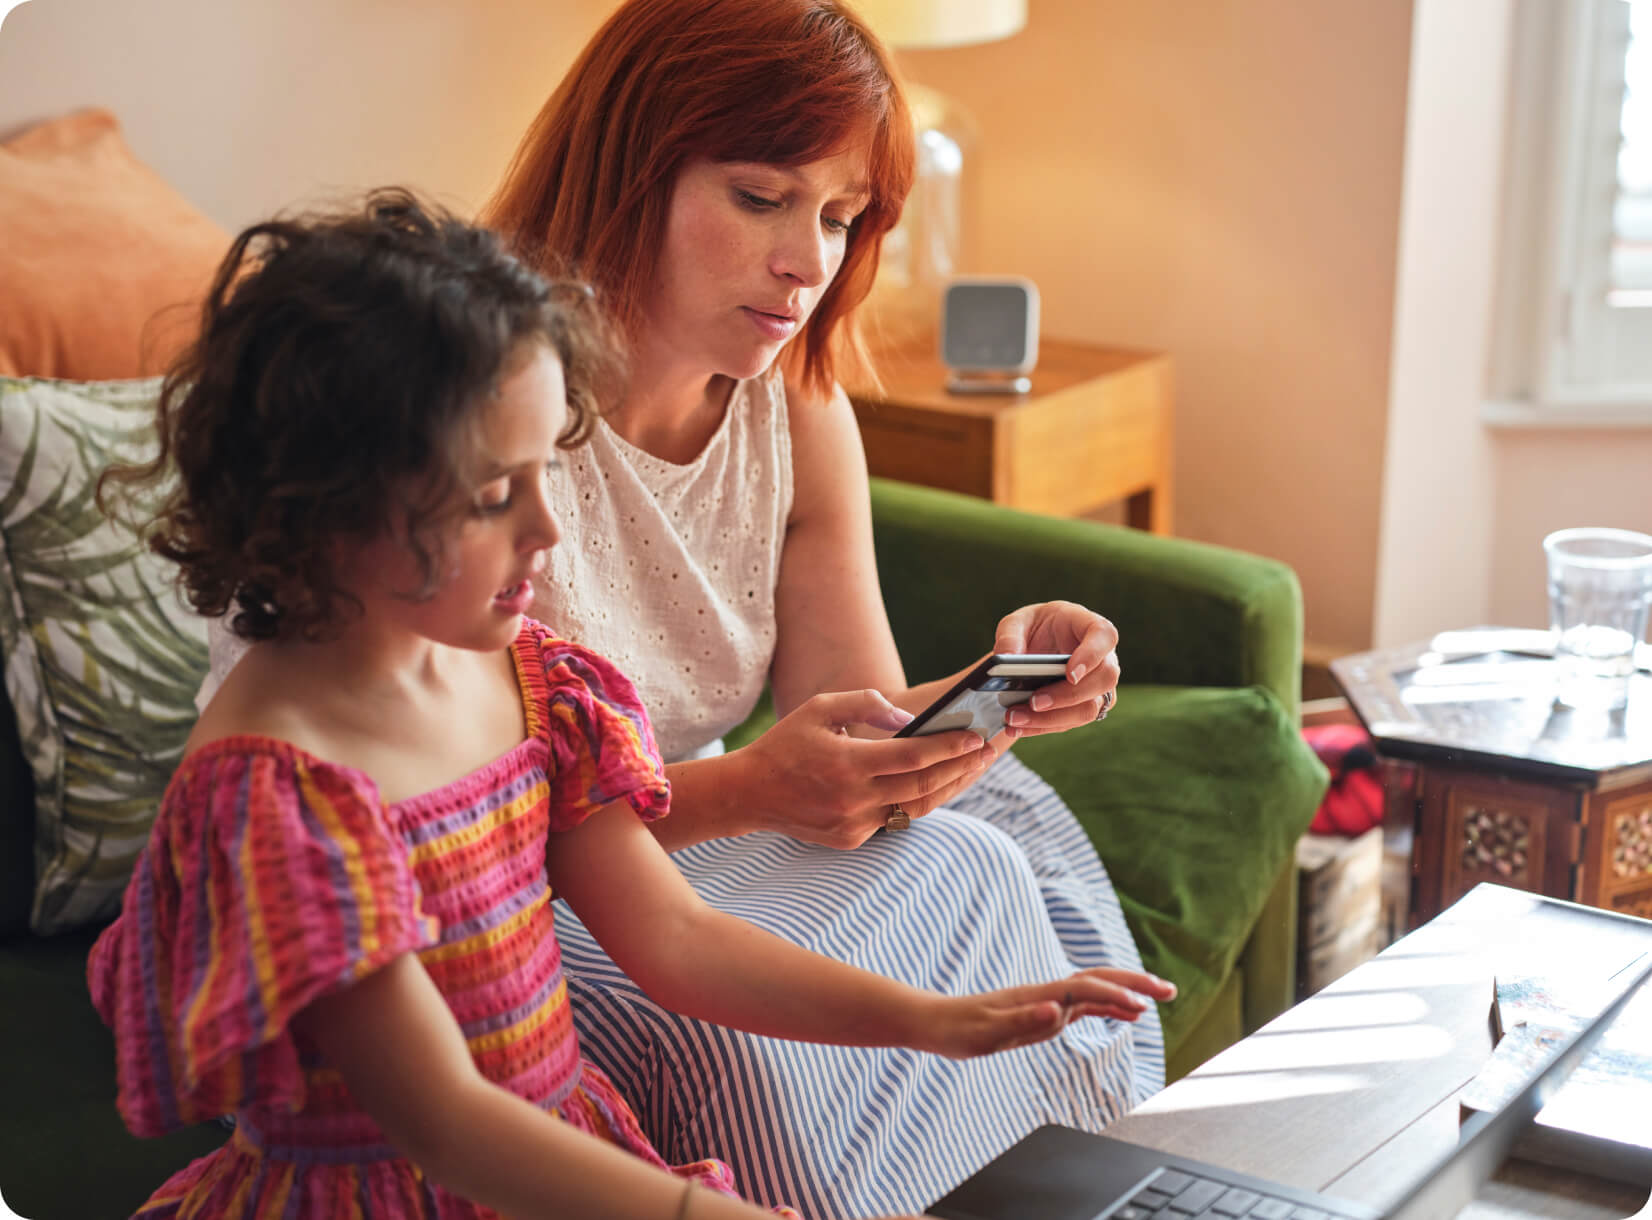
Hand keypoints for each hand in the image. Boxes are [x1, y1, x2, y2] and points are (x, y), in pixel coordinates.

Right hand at [734, 689, 992, 847]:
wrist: (749, 794)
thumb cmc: (786, 744)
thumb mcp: (819, 709)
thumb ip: (865, 704)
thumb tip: (907, 718)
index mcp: (846, 763)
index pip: (913, 757)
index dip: (949, 747)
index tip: (977, 735)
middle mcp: (853, 799)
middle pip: (923, 785)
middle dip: (961, 767)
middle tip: (988, 749)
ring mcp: (854, 824)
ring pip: (916, 808)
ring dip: (950, 788)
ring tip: (973, 767)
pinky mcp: (851, 839)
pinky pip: (894, 819)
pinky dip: (918, 800)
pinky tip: (938, 784)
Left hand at [919, 968, 1177, 1059]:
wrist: (936, 1023)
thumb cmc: (958, 1029)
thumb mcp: (986, 1032)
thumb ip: (1022, 1020)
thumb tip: (1056, 1010)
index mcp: (1037, 997)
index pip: (1085, 990)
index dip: (1114, 996)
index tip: (1141, 1007)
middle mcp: (1047, 995)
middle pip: (1099, 979)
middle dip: (1135, 982)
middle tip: (1170, 990)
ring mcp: (1047, 1002)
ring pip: (1097, 990)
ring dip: (1129, 990)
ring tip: (1161, 997)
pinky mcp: (1044, 1013)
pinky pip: (1086, 1006)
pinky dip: (1111, 1007)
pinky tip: (1127, 1015)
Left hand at [994, 601, 1121, 737]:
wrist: (1036, 646)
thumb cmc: (1034, 626)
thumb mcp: (1017, 621)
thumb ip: (1010, 635)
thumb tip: (1005, 656)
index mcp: (1090, 626)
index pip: (1104, 636)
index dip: (1091, 656)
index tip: (1070, 674)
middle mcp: (1104, 657)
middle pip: (1103, 680)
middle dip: (1067, 696)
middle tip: (1034, 702)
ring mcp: (1099, 686)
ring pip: (1089, 709)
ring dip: (1052, 718)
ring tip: (1015, 718)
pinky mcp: (1086, 707)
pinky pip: (1070, 722)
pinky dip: (1042, 726)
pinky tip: (1017, 727)